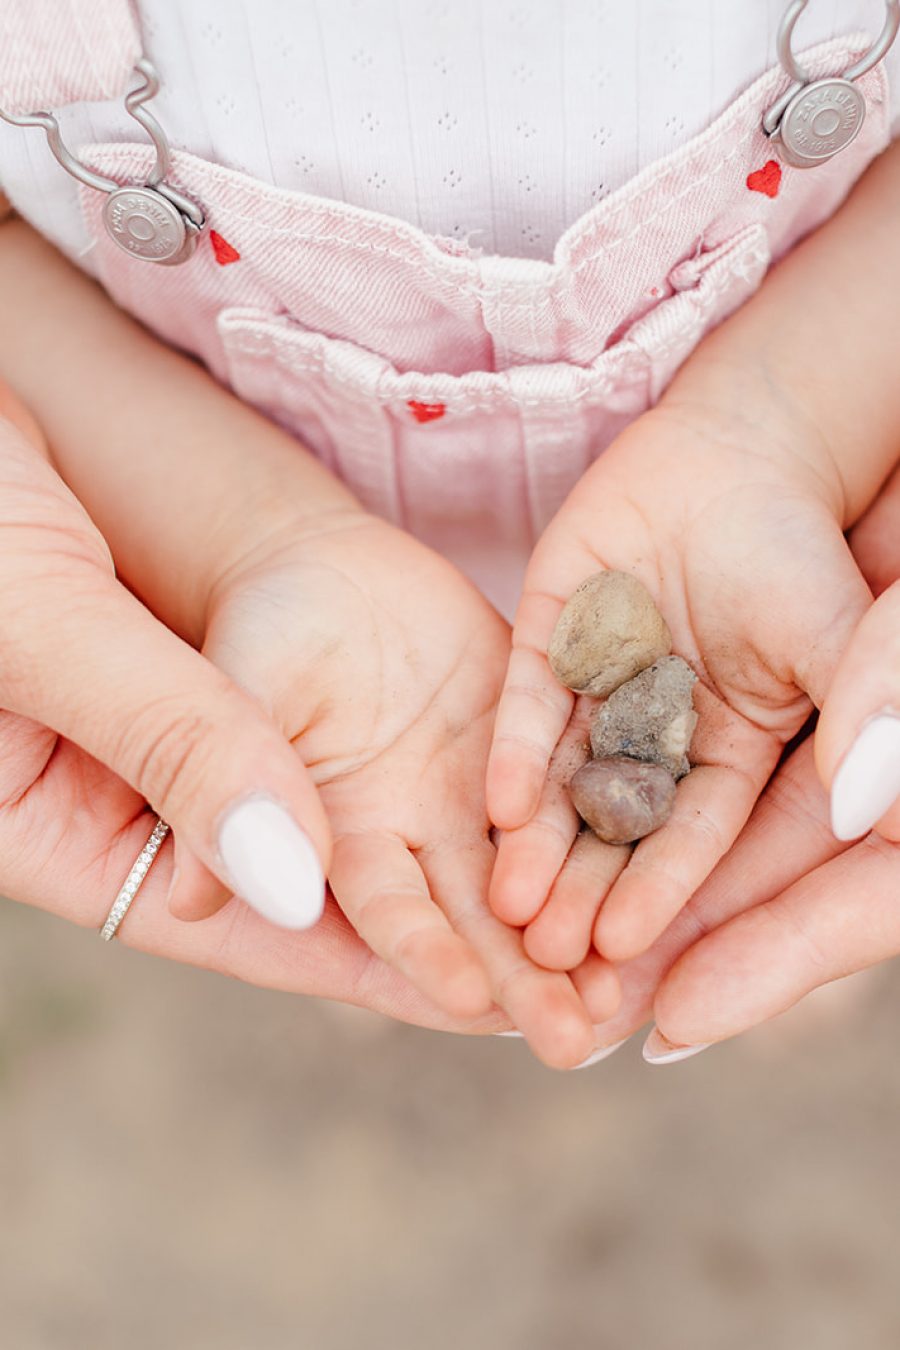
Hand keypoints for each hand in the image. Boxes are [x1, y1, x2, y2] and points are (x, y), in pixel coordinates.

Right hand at [0, 386, 613, 1065]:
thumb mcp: (45, 624)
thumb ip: (167, 741)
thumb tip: (289, 881)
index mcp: (92, 830)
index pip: (258, 926)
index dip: (379, 971)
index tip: (494, 1012)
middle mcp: (196, 796)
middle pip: (346, 891)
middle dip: (471, 951)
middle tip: (590, 1012)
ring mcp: (262, 727)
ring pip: (389, 809)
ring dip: (503, 869)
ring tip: (618, 922)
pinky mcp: (311, 663)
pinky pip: (400, 715)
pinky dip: (488, 754)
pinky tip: (578, 784)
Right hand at [188, 507, 617, 1067]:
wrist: (321, 571)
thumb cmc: (255, 630)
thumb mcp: (227, 694)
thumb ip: (212, 779)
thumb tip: (191, 894)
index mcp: (336, 841)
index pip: (381, 909)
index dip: (420, 951)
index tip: (470, 998)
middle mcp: (415, 838)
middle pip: (473, 917)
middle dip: (522, 977)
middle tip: (582, 1038)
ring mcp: (474, 796)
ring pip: (537, 872)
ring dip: (584, 926)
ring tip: (639, 988)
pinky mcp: (525, 745)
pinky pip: (576, 791)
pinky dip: (615, 833)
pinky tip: (667, 871)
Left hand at [486, 395, 871, 971]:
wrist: (745, 443)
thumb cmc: (811, 554)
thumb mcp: (858, 644)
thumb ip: (872, 718)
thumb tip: (865, 808)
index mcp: (736, 753)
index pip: (704, 845)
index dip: (672, 901)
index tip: (637, 967)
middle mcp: (660, 732)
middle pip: (622, 826)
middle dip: (588, 891)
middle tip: (546, 960)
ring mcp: (602, 683)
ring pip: (567, 775)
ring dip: (541, 842)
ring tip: (506, 904)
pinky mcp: (555, 631)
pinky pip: (532, 698)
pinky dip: (519, 749)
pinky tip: (502, 807)